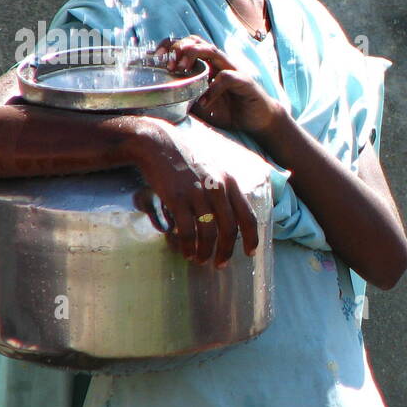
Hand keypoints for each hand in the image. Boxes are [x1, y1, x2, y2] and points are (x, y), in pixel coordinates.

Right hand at [129, 118, 260, 267]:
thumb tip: (230, 212)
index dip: (250, 238)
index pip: (248, 216)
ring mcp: (198, 194)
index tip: (249, 253)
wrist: (156, 142)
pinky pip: (187, 230)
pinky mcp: (177, 199)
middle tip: (220, 264)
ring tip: (200, 259)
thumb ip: (225, 188)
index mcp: (230, 182)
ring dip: (206, 251)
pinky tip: (185, 251)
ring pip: (209, 233)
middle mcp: (218, 188)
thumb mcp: (214, 167)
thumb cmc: (184, 156)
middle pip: (229, 229)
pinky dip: (187, 245)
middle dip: (226, 251)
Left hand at [156, 36, 280, 137]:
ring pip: (211, 50)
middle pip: (197, 41)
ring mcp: (232, 69)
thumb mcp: (201, 105)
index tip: (156, 57)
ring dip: (193, 56)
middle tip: (168, 63)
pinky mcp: (244, 81)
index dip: (171, 45)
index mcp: (208, 64)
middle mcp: (219, 62)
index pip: (188, 43)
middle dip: (179, 47)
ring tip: (181, 70)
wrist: (259, 121)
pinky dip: (212, 88)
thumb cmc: (230, 111)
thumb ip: (185, 97)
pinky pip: (226, 77)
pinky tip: (204, 101)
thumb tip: (161, 97)